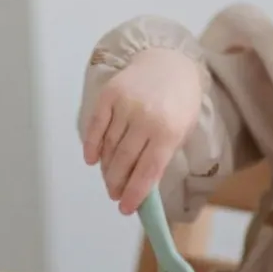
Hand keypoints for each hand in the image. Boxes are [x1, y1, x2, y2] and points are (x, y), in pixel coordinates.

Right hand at [82, 48, 203, 214]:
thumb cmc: (179, 102)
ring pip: (109, 147)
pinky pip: (95, 126)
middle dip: (117, 183)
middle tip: (114, 194)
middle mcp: (145, 119)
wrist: (169, 62)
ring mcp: (125, 105)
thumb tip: (139, 187)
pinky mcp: (109, 95)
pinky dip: (91, 146)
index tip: (125, 208)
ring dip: (106, 168)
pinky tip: (92, 160)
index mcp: (169, 131)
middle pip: (124, 161)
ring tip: (108, 179)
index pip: (147, 171)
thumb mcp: (181, 131)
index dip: (134, 193)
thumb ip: (161, 157)